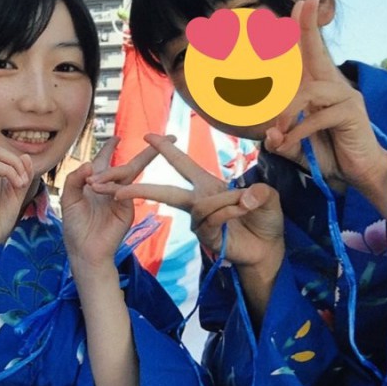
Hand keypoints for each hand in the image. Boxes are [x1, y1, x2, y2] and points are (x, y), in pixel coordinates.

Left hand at [60, 135, 160, 269]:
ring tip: (92, 187)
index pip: (105, 160)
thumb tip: (90, 163)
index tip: (117, 137)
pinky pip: (123, 190)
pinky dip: (112, 188)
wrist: (84, 249)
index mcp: (96, 183)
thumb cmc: (75, 226)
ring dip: (111, 174)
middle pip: (131, 165)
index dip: (110, 148)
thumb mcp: (69, 199)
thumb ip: (74, 179)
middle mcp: (112, 187)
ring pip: (127, 174)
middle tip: (167, 137)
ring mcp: (123, 197)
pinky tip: (98, 190)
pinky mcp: (127, 208)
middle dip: (148, 152)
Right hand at [94, 132, 283, 275]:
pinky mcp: (207, 237)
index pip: (183, 164)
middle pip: (166, 192)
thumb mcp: (269, 198)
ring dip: (226, 201)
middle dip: (141, 188)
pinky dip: (228, 212)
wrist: (269, 248)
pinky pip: (211, 218)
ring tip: (248, 203)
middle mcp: (199, 201)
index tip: (148, 136)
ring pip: (200, 204)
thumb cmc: (265, 219)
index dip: (166, 150)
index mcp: (208, 185)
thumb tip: (247, 195)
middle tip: (117, 190)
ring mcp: (201, 221)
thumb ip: (259, 191)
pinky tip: (243, 209)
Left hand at [264, 0, 386, 194]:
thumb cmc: (327, 153)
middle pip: (318, 52)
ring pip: (310, 91)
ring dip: (287, 109)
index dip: (305, 28)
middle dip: (309, 27)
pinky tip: (288, 140)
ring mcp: (345, 97)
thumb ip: (282, 139)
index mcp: (319, 87)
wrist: (358, 174)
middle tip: (303, 2)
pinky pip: (319, 116)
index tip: (302, 2)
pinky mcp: (352, 113)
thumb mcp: (297, 145)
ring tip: (277, 129)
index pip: (310, 54)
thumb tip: (270, 136)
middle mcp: (334, 85)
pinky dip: (299, 129)